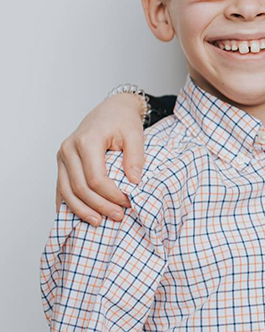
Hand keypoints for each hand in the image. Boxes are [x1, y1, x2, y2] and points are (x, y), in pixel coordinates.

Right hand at [56, 93, 146, 225]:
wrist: (111, 109)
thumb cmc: (123, 120)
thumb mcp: (135, 134)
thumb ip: (136, 157)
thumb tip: (134, 182)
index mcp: (87, 140)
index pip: (96, 178)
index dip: (111, 195)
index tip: (128, 202)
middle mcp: (69, 149)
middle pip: (80, 187)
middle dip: (99, 205)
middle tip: (118, 216)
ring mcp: (62, 156)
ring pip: (66, 191)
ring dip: (82, 210)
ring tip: (98, 222)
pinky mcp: (62, 163)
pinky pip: (60, 188)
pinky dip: (68, 203)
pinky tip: (77, 215)